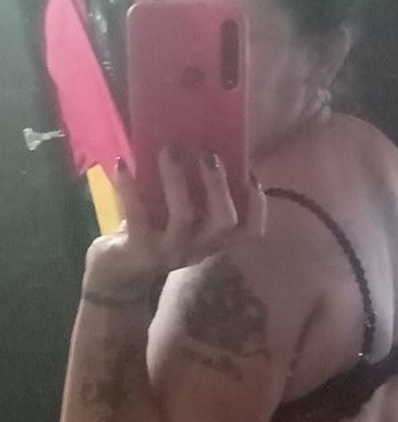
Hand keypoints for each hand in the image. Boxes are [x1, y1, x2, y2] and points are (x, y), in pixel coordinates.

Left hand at [85, 150, 266, 296]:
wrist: (116, 276)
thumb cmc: (153, 235)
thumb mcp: (179, 220)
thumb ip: (194, 197)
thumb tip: (197, 145)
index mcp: (213, 241)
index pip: (250, 231)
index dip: (257, 206)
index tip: (251, 176)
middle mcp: (198, 248)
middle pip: (224, 222)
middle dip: (218, 186)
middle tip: (208, 154)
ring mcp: (169, 252)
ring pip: (183, 218)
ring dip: (177, 181)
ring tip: (169, 150)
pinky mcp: (139, 249)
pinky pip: (137, 216)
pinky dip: (129, 188)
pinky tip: (122, 163)